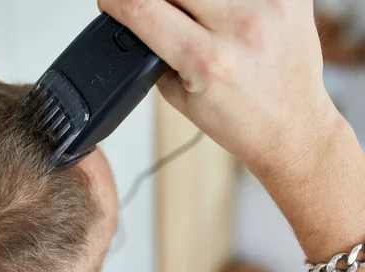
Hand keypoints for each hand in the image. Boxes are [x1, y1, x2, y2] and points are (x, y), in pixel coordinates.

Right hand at [98, 0, 341, 173]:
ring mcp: (271, 6)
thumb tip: (139, 20)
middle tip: (150, 12)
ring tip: (192, 19)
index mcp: (208, 60)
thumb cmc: (241, 123)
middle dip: (153, 1)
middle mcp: (242, 27)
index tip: (108, 2)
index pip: (143, 8)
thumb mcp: (180, 98)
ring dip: (188, 2)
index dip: (115, 1)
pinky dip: (223, 2)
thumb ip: (155, 55)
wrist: (292, 130)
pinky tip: (220, 14)